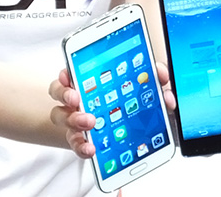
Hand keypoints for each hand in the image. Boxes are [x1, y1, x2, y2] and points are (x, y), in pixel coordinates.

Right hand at [49, 64, 177, 157]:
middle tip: (77, 99)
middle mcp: (77, 100)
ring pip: (61, 118)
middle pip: (60, 93)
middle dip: (66, 94)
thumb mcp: (144, 85)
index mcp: (88, 81)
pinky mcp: (81, 140)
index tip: (68, 74)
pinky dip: (82, 147)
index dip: (65, 72)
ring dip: (74, 119)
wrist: (127, 131)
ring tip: (89, 122)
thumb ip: (153, 76)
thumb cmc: (130, 102)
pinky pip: (76, 144)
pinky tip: (91, 148)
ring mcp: (76, 120)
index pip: (69, 72)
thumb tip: (160, 74)